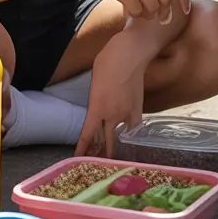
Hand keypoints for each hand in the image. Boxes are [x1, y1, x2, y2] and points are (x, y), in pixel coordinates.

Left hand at [74, 38, 144, 156]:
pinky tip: (127, 139)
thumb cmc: (107, 63)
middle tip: (95, 163)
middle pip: (105, 142)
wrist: (130, 55)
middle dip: (99, 154)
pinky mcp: (139, 110)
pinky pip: (132, 129)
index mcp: (97, 108)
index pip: (88, 135)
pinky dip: (128, 134)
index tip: (78, 158)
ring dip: (114, 147)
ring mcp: (127, 114)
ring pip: (120, 138)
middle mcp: (112, 115)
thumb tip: (98, 110)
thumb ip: (95, 101)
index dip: (82, 149)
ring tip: (110, 156)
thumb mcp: (94, 84)